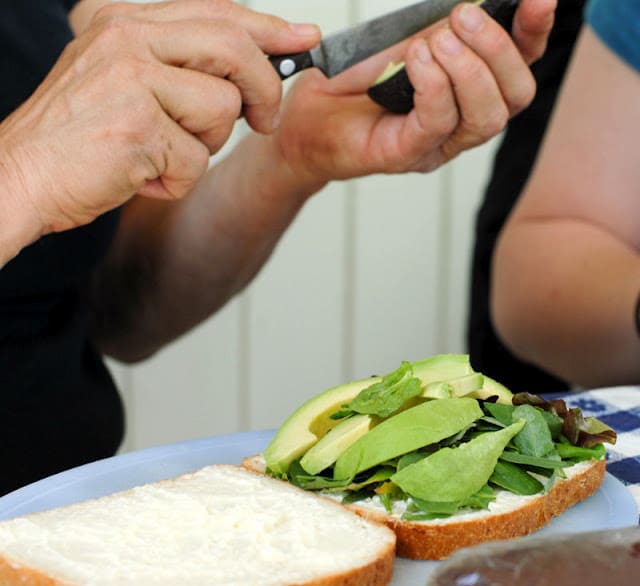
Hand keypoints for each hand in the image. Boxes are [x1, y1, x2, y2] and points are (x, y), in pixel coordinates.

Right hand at [0, 0, 319, 234]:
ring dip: (202, 147)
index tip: (303, 38)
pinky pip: (195, 161)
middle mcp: (126, 40)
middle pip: (233, 49)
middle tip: (265, 121)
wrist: (18, 177)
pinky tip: (140, 176)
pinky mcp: (136, 127)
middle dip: (263, 91)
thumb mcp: (122, 82)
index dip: (268, 28)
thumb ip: (178, 64)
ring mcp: (130, 80)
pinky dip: (175, 181)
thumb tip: (251, 68)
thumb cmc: (75, 139)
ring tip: (158, 153)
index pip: (216, 12)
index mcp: (124, 22)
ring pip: (222, 110)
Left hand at [268, 0, 555, 185]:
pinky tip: (414, 61)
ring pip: (486, 117)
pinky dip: (433, 85)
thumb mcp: (405, 41)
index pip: (520, 66)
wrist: (305, 118)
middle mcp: (463, 123)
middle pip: (516, 97)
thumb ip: (443, 28)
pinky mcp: (408, 155)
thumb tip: (478, 3)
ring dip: (468, 69)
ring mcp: (438, 144)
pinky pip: (437, 123)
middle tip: (461, 17)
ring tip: (432, 43)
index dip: (535, 31)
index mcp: (470, 91)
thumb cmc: (352, 82)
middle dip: (497, 49)